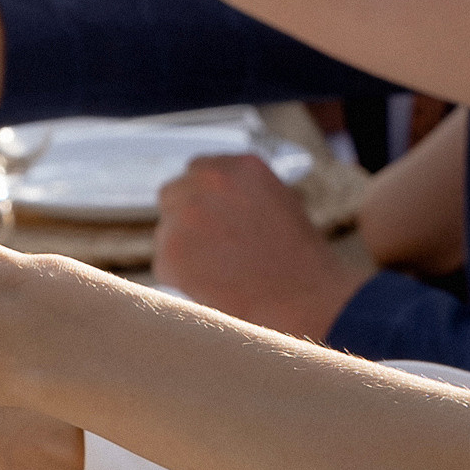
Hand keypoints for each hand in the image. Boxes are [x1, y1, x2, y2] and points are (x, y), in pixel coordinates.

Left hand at [153, 153, 356, 340]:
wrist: (304, 302)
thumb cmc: (299, 261)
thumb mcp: (279, 204)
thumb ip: (242, 192)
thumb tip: (213, 197)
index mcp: (238, 168)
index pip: (198, 170)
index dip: (202, 196)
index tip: (208, 216)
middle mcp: (208, 184)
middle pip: (173, 195)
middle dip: (184, 219)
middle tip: (206, 248)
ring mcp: (185, 217)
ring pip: (167, 232)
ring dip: (183, 250)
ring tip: (219, 274)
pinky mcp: (171, 253)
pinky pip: (165, 264)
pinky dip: (180, 279)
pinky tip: (211, 288)